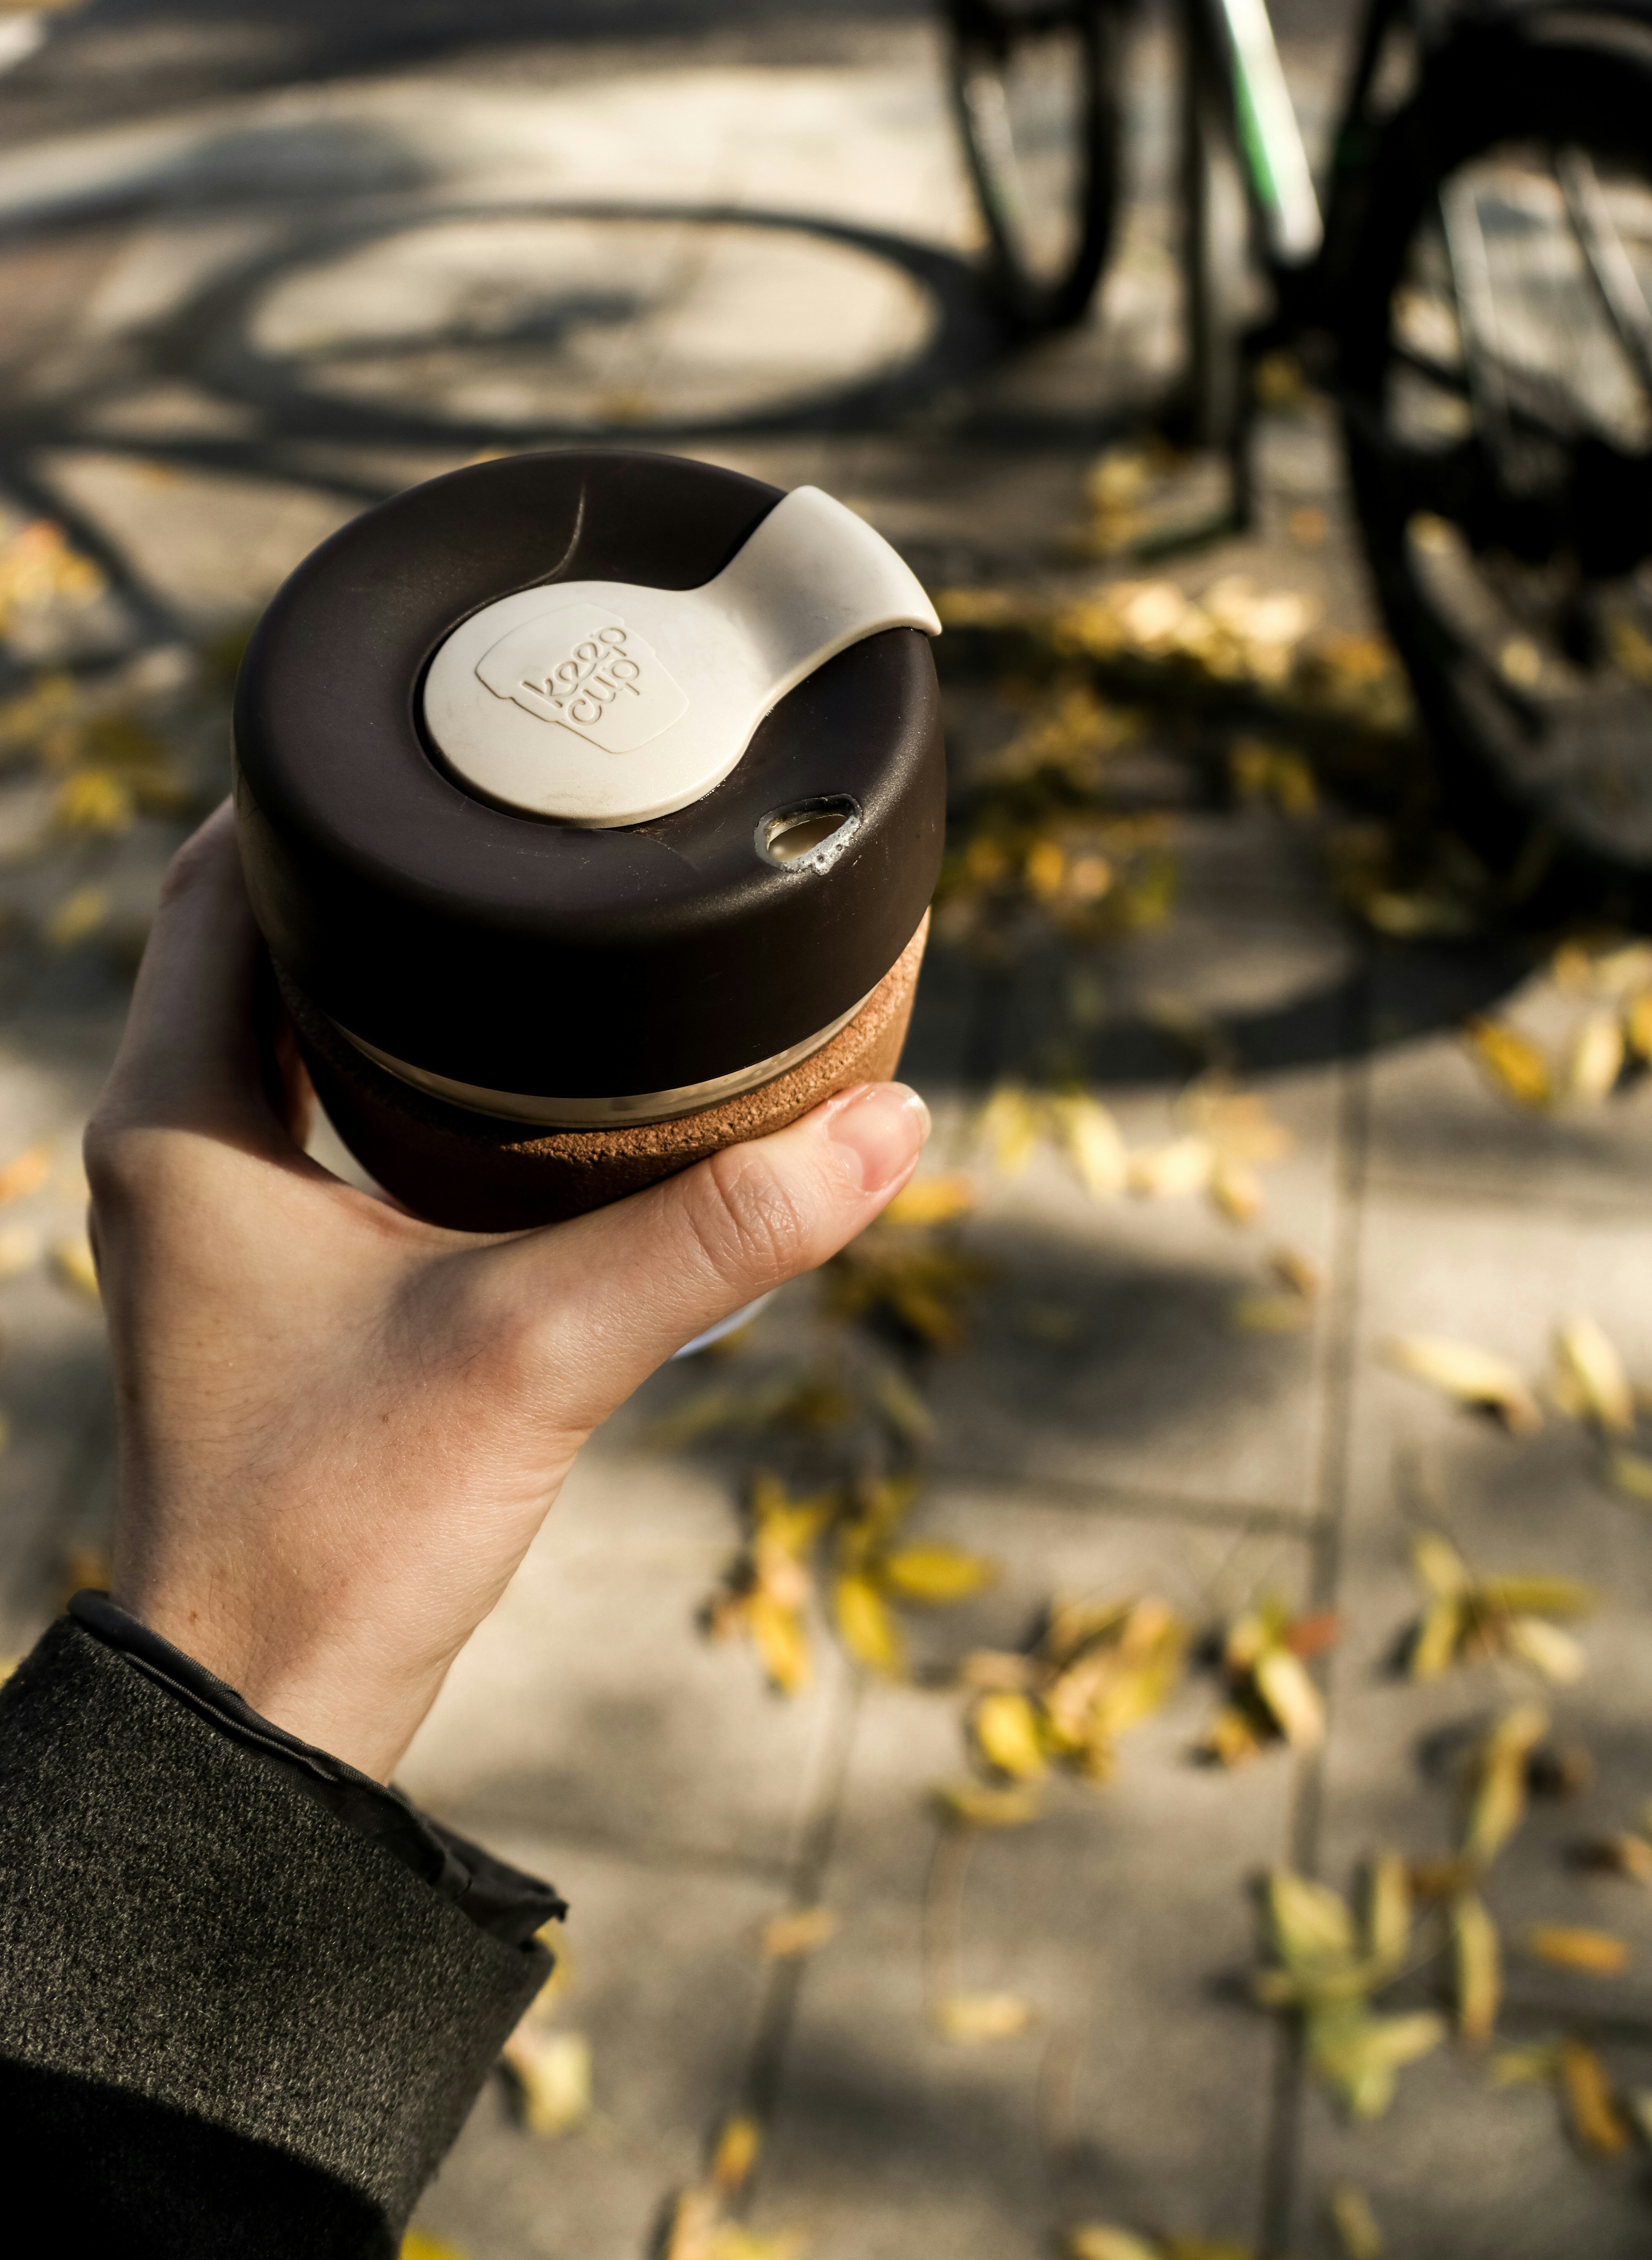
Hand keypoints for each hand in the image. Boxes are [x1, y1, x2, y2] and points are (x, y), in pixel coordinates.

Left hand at [85, 805, 928, 1779]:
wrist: (269, 1711)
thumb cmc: (344, 1528)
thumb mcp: (543, 1348)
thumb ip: (716, 1231)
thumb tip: (890, 1123)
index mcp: (180, 1120)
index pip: (222, 884)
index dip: (314, 797)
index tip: (435, 738)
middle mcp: (175, 1151)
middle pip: (260, 944)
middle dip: (377, 879)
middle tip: (512, 815)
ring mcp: (219, 1223)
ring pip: (291, 1037)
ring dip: (389, 979)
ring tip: (524, 921)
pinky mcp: (270, 1286)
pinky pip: (323, 1123)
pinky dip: (402, 1075)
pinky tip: (510, 1077)